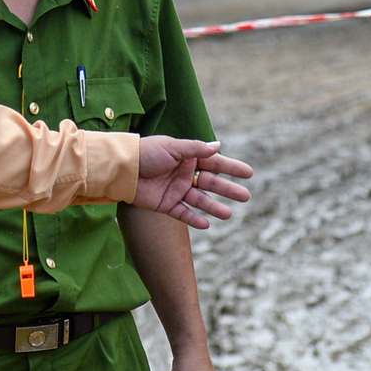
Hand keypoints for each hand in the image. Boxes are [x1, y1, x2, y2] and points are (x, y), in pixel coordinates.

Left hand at [135, 138, 253, 228]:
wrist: (122, 169)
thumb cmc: (146, 153)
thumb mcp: (173, 147)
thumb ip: (196, 149)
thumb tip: (218, 147)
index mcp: (187, 158)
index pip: (214, 163)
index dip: (231, 168)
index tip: (248, 173)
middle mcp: (183, 174)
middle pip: (211, 183)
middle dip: (228, 190)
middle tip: (246, 197)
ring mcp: (175, 190)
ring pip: (199, 200)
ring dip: (214, 207)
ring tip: (229, 214)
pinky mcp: (165, 204)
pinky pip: (183, 213)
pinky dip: (194, 219)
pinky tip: (207, 224)